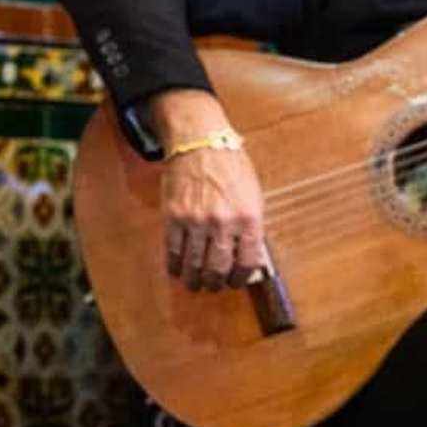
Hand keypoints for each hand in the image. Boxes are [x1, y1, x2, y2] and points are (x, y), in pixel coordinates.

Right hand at [151, 89, 266, 291]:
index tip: (235, 282)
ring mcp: (196, 220)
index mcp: (248, 217)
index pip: (247, 262)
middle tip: (213, 286)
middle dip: (216, 283)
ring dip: (194, 279)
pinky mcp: (174, 216)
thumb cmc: (230, 164)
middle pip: (219, 269)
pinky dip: (175, 265)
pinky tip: (177, 271)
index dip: (240, 278)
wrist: (200, 140)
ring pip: (195, 264)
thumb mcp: (252, 194)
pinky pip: (174, 250)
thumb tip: (247, 257)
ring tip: (195, 284)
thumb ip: (250, 227)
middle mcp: (223, 222)